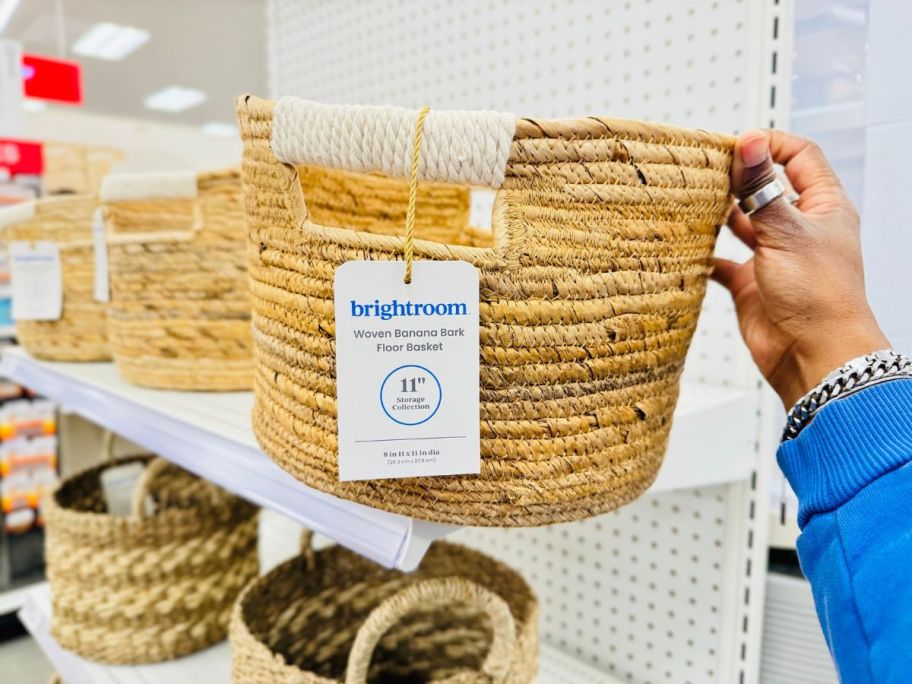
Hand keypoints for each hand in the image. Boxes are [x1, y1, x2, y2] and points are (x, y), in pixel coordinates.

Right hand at [713, 130, 888, 407]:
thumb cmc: (819, 295)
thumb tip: (750, 142)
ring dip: (719, 214)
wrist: (813, 356)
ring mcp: (774, 256)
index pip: (800, 157)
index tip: (737, 145)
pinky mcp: (752, 285)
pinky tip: (688, 249)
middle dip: (738, 178)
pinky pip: (723, 264)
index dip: (771, 145)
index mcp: (823, 207)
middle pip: (766, 188)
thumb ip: (761, 188)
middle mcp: (798, 229)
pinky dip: (705, 257)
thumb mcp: (786, 231)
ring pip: (742, 224)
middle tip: (705, 169)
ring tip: (692, 201)